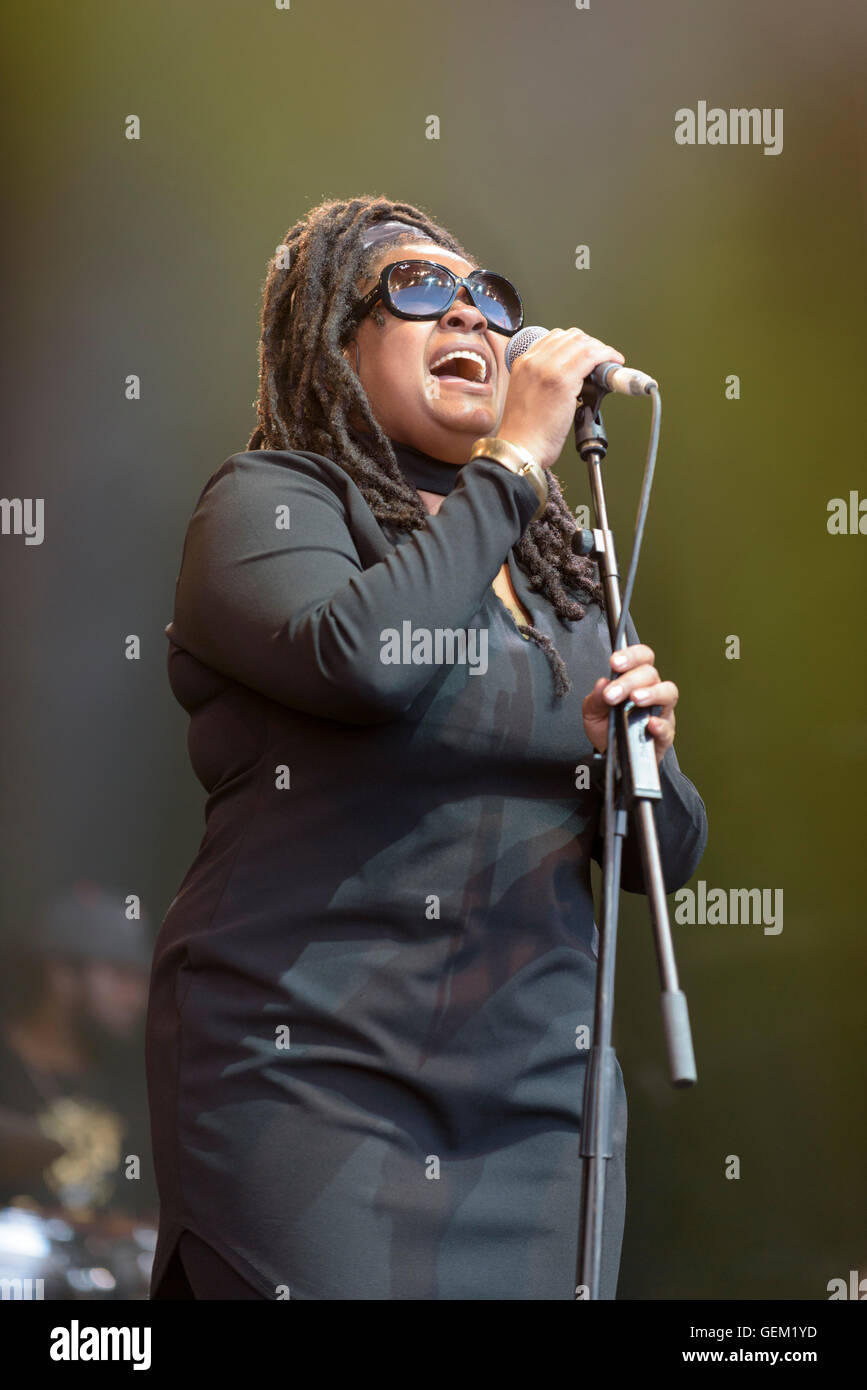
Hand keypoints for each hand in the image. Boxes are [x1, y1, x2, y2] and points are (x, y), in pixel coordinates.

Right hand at [495, 328, 625, 471]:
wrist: (520, 448)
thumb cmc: (524, 432)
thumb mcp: (528, 394)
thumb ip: (543, 379)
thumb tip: (572, 375)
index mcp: (523, 363)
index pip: (555, 338)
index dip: (577, 343)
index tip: (588, 353)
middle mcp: (534, 361)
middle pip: (571, 336)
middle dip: (591, 344)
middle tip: (601, 359)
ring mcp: (547, 368)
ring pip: (583, 343)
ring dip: (601, 350)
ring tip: (609, 363)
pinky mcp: (562, 380)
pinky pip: (591, 356)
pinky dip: (607, 356)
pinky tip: (613, 365)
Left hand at [582, 643, 677, 764]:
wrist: (611, 755)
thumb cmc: (607, 727)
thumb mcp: (593, 712)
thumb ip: (595, 698)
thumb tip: (602, 682)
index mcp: (635, 680)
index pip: (641, 658)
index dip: (631, 655)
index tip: (614, 662)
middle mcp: (651, 691)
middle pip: (651, 674)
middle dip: (629, 681)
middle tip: (612, 694)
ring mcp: (661, 712)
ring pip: (668, 693)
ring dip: (652, 693)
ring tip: (636, 699)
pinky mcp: (665, 735)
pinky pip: (669, 727)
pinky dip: (660, 724)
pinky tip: (650, 724)